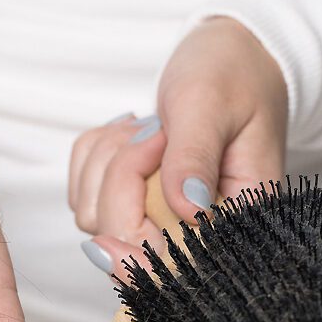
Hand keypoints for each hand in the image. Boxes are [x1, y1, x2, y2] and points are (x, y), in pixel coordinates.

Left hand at [69, 17, 286, 271]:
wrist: (232, 54)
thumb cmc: (233, 74)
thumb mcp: (212, 106)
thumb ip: (195, 156)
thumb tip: (188, 210)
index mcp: (236, 219)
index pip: (179, 266)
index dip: (135, 257)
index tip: (110, 230)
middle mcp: (198, 229)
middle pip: (123, 238)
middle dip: (121, 178)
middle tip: (156, 131)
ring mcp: (161, 217)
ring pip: (95, 214)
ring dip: (107, 162)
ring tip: (151, 127)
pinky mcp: (134, 199)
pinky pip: (84, 191)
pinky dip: (96, 155)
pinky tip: (133, 131)